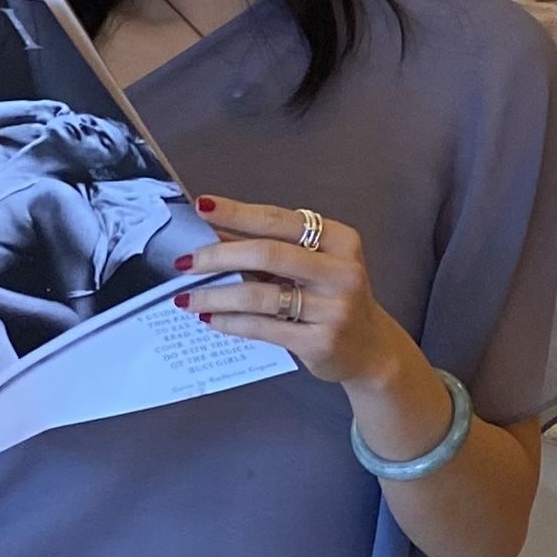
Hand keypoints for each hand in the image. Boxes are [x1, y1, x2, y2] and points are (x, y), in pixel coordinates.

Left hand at [176, 195, 397, 390]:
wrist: (371, 350)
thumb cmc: (334, 298)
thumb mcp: (312, 265)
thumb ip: (270, 246)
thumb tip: (215, 230)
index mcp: (340, 240)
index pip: (280, 220)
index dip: (238, 212)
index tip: (203, 207)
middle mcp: (341, 271)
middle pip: (267, 253)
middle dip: (218, 255)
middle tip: (186, 261)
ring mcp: (333, 308)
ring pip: (259, 295)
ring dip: (214, 295)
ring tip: (186, 297)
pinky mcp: (320, 342)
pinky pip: (262, 327)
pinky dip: (230, 321)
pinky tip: (210, 318)